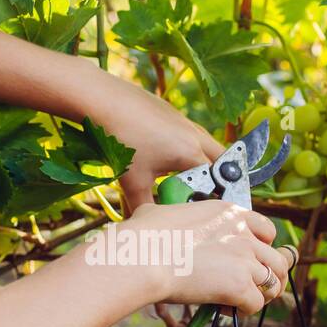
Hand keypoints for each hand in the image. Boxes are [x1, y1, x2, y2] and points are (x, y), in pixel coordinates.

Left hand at [83, 72, 224, 209]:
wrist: (104, 100)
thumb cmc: (122, 140)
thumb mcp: (133, 181)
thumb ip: (143, 207)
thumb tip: (143, 225)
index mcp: (191, 154)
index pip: (218, 180)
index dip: (218, 195)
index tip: (213, 207)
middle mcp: (194, 135)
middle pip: (222, 158)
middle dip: (220, 177)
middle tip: (207, 192)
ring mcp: (184, 121)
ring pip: (206, 143)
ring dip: (204, 160)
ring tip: (187, 175)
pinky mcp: (171, 112)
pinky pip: (191, 132)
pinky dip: (188, 146)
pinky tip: (166, 153)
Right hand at [118, 200, 293, 314]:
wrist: (142, 256)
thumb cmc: (144, 235)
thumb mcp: (163, 212)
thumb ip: (172, 216)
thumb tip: (154, 216)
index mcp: (230, 213)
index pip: (268, 230)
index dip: (262, 249)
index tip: (247, 261)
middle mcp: (244, 234)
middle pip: (278, 260)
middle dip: (269, 277)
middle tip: (251, 288)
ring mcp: (245, 260)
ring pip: (274, 284)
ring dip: (261, 296)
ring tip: (240, 302)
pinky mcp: (240, 285)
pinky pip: (256, 304)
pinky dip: (243, 311)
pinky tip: (224, 309)